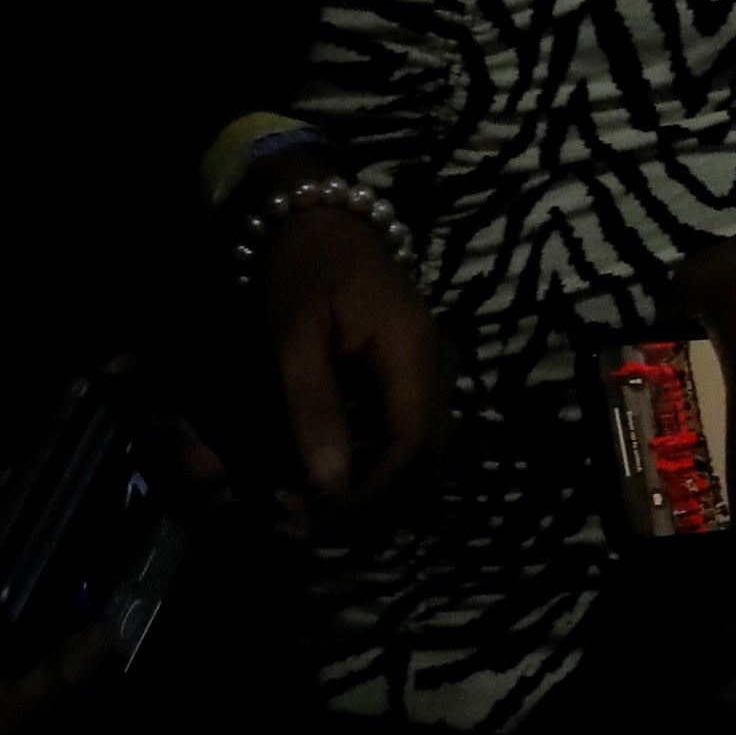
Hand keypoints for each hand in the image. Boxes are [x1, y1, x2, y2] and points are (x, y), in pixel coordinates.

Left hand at [254, 189, 452, 526]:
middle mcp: (439, 367)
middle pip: (427, 460)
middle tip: (302, 516)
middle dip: (371, 501)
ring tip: (307, 498)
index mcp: (415, 353)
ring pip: (423, 454)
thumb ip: (314, 409)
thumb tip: (330, 488)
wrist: (320, 218)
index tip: (311, 515)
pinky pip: (410, 434)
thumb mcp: (296, 337)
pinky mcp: (418, 374)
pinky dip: (374, 463)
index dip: (369, 493)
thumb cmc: (304, 271)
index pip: (410, 446)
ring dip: (373, 486)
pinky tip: (327, 467)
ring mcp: (434, 370)